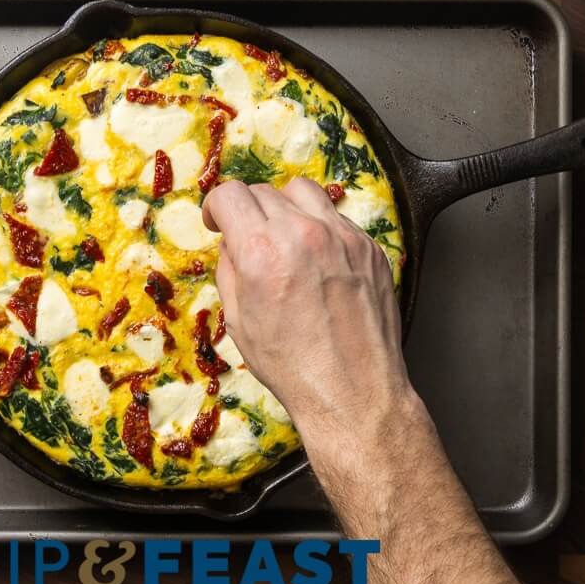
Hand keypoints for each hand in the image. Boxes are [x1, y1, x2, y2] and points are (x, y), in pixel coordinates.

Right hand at [202, 176, 415, 442]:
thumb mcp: (239, 320)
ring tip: (286, 237)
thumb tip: (233, 241)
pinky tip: (319, 259)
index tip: (218, 220)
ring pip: (303, 191)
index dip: (216, 207)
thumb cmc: (292, 366)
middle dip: (248, 211)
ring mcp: (341, 236)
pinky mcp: (368, 246)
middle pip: (263, 191)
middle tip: (250, 238)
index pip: (230, 194)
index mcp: (261, 251)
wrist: (353, 392)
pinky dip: (320, 228)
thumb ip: (230, 268)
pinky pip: (336, 218)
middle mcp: (302, 233)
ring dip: (286, 207)